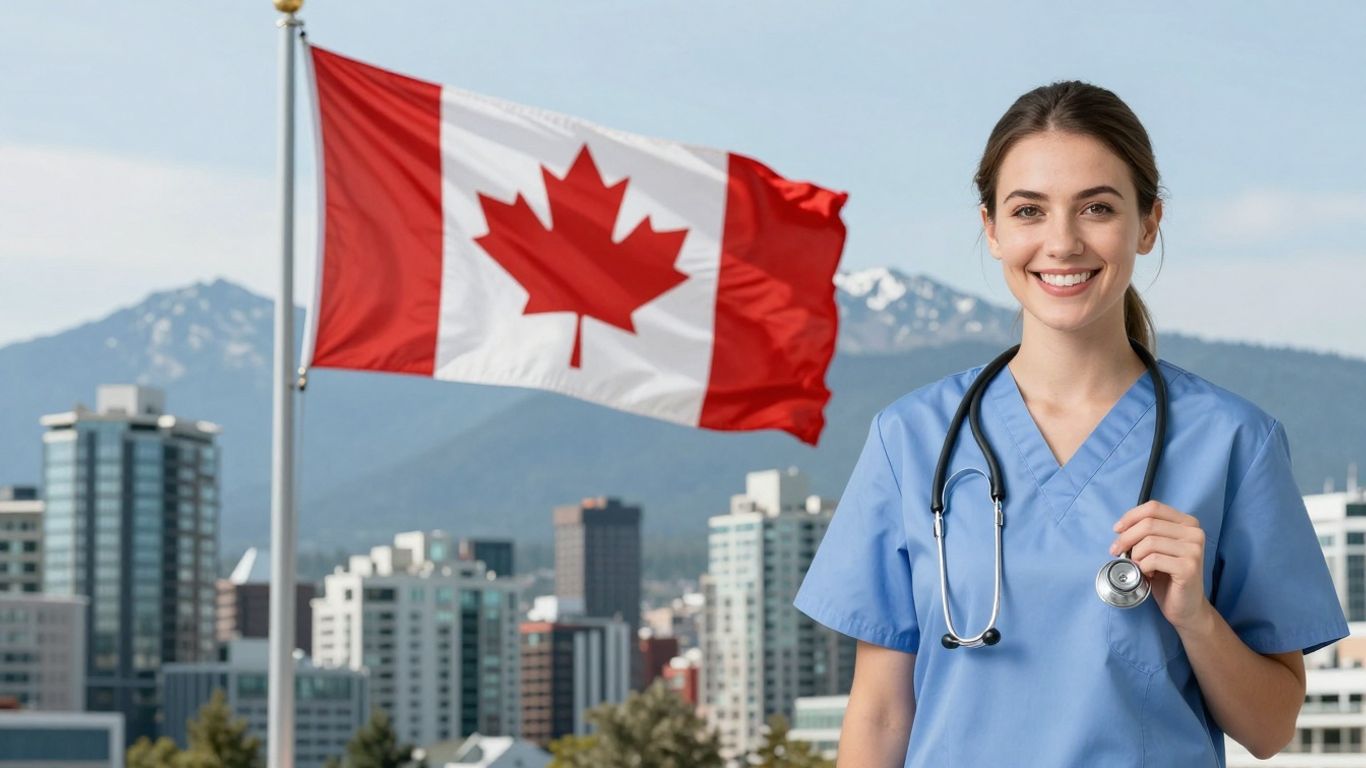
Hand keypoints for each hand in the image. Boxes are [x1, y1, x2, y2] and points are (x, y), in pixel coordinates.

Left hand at [1111, 500, 1211, 631]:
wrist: (1186, 607)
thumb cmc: (1167, 576)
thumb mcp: (1156, 548)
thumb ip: (1145, 532)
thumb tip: (1120, 527)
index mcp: (1188, 523)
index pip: (1153, 507)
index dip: (1130, 516)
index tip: (1117, 530)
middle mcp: (1195, 533)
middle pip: (1148, 524)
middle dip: (1126, 538)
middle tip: (1118, 552)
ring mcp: (1194, 550)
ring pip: (1148, 542)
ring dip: (1135, 556)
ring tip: (1140, 566)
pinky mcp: (1189, 567)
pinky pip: (1153, 560)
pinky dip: (1143, 567)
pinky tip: (1148, 575)